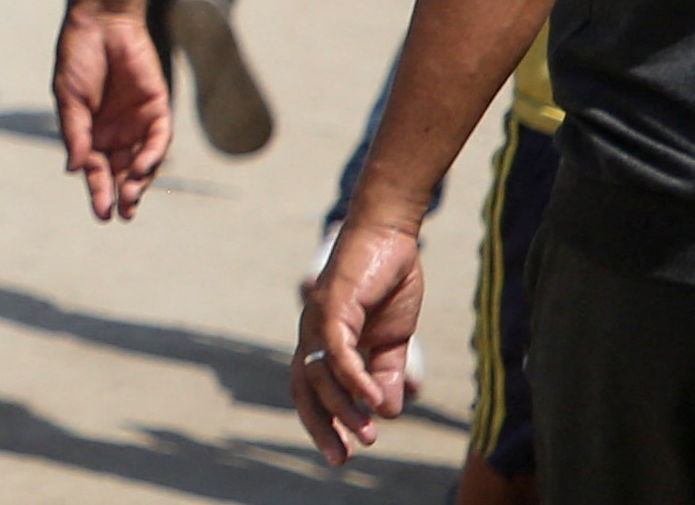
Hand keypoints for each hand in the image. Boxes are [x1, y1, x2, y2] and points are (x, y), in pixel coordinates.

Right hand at [52, 4, 168, 220]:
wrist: (102, 23)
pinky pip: (159, 139)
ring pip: (144, 162)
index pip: (96, 170)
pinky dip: (153, 155)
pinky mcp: (158, 109)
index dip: (99, 192)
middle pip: (122, 172)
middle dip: (121, 195)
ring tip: (130, 198)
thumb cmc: (78, 57)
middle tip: (120, 213)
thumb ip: (75, 133)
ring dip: (138, 182)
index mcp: (91, 134)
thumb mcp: (69, 98)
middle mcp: (116, 133)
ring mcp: (138, 123)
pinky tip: (143, 167)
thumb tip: (73, 170)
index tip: (102, 215)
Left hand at [291, 216, 423, 463]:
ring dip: (344, 406)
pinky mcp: (332, 304)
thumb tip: (385, 411)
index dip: (324, 421)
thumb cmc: (386, 282)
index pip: (312, 388)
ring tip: (369, 433)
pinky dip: (351, 376)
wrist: (390, 235)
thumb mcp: (392, 340)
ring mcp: (318, 317)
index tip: (342, 453)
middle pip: (303, 386)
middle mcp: (313, 332)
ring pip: (319, 372)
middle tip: (341, 459)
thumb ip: (385, 374)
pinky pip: (335, 348)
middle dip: (320, 424)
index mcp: (324, 341)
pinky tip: (371, 397)